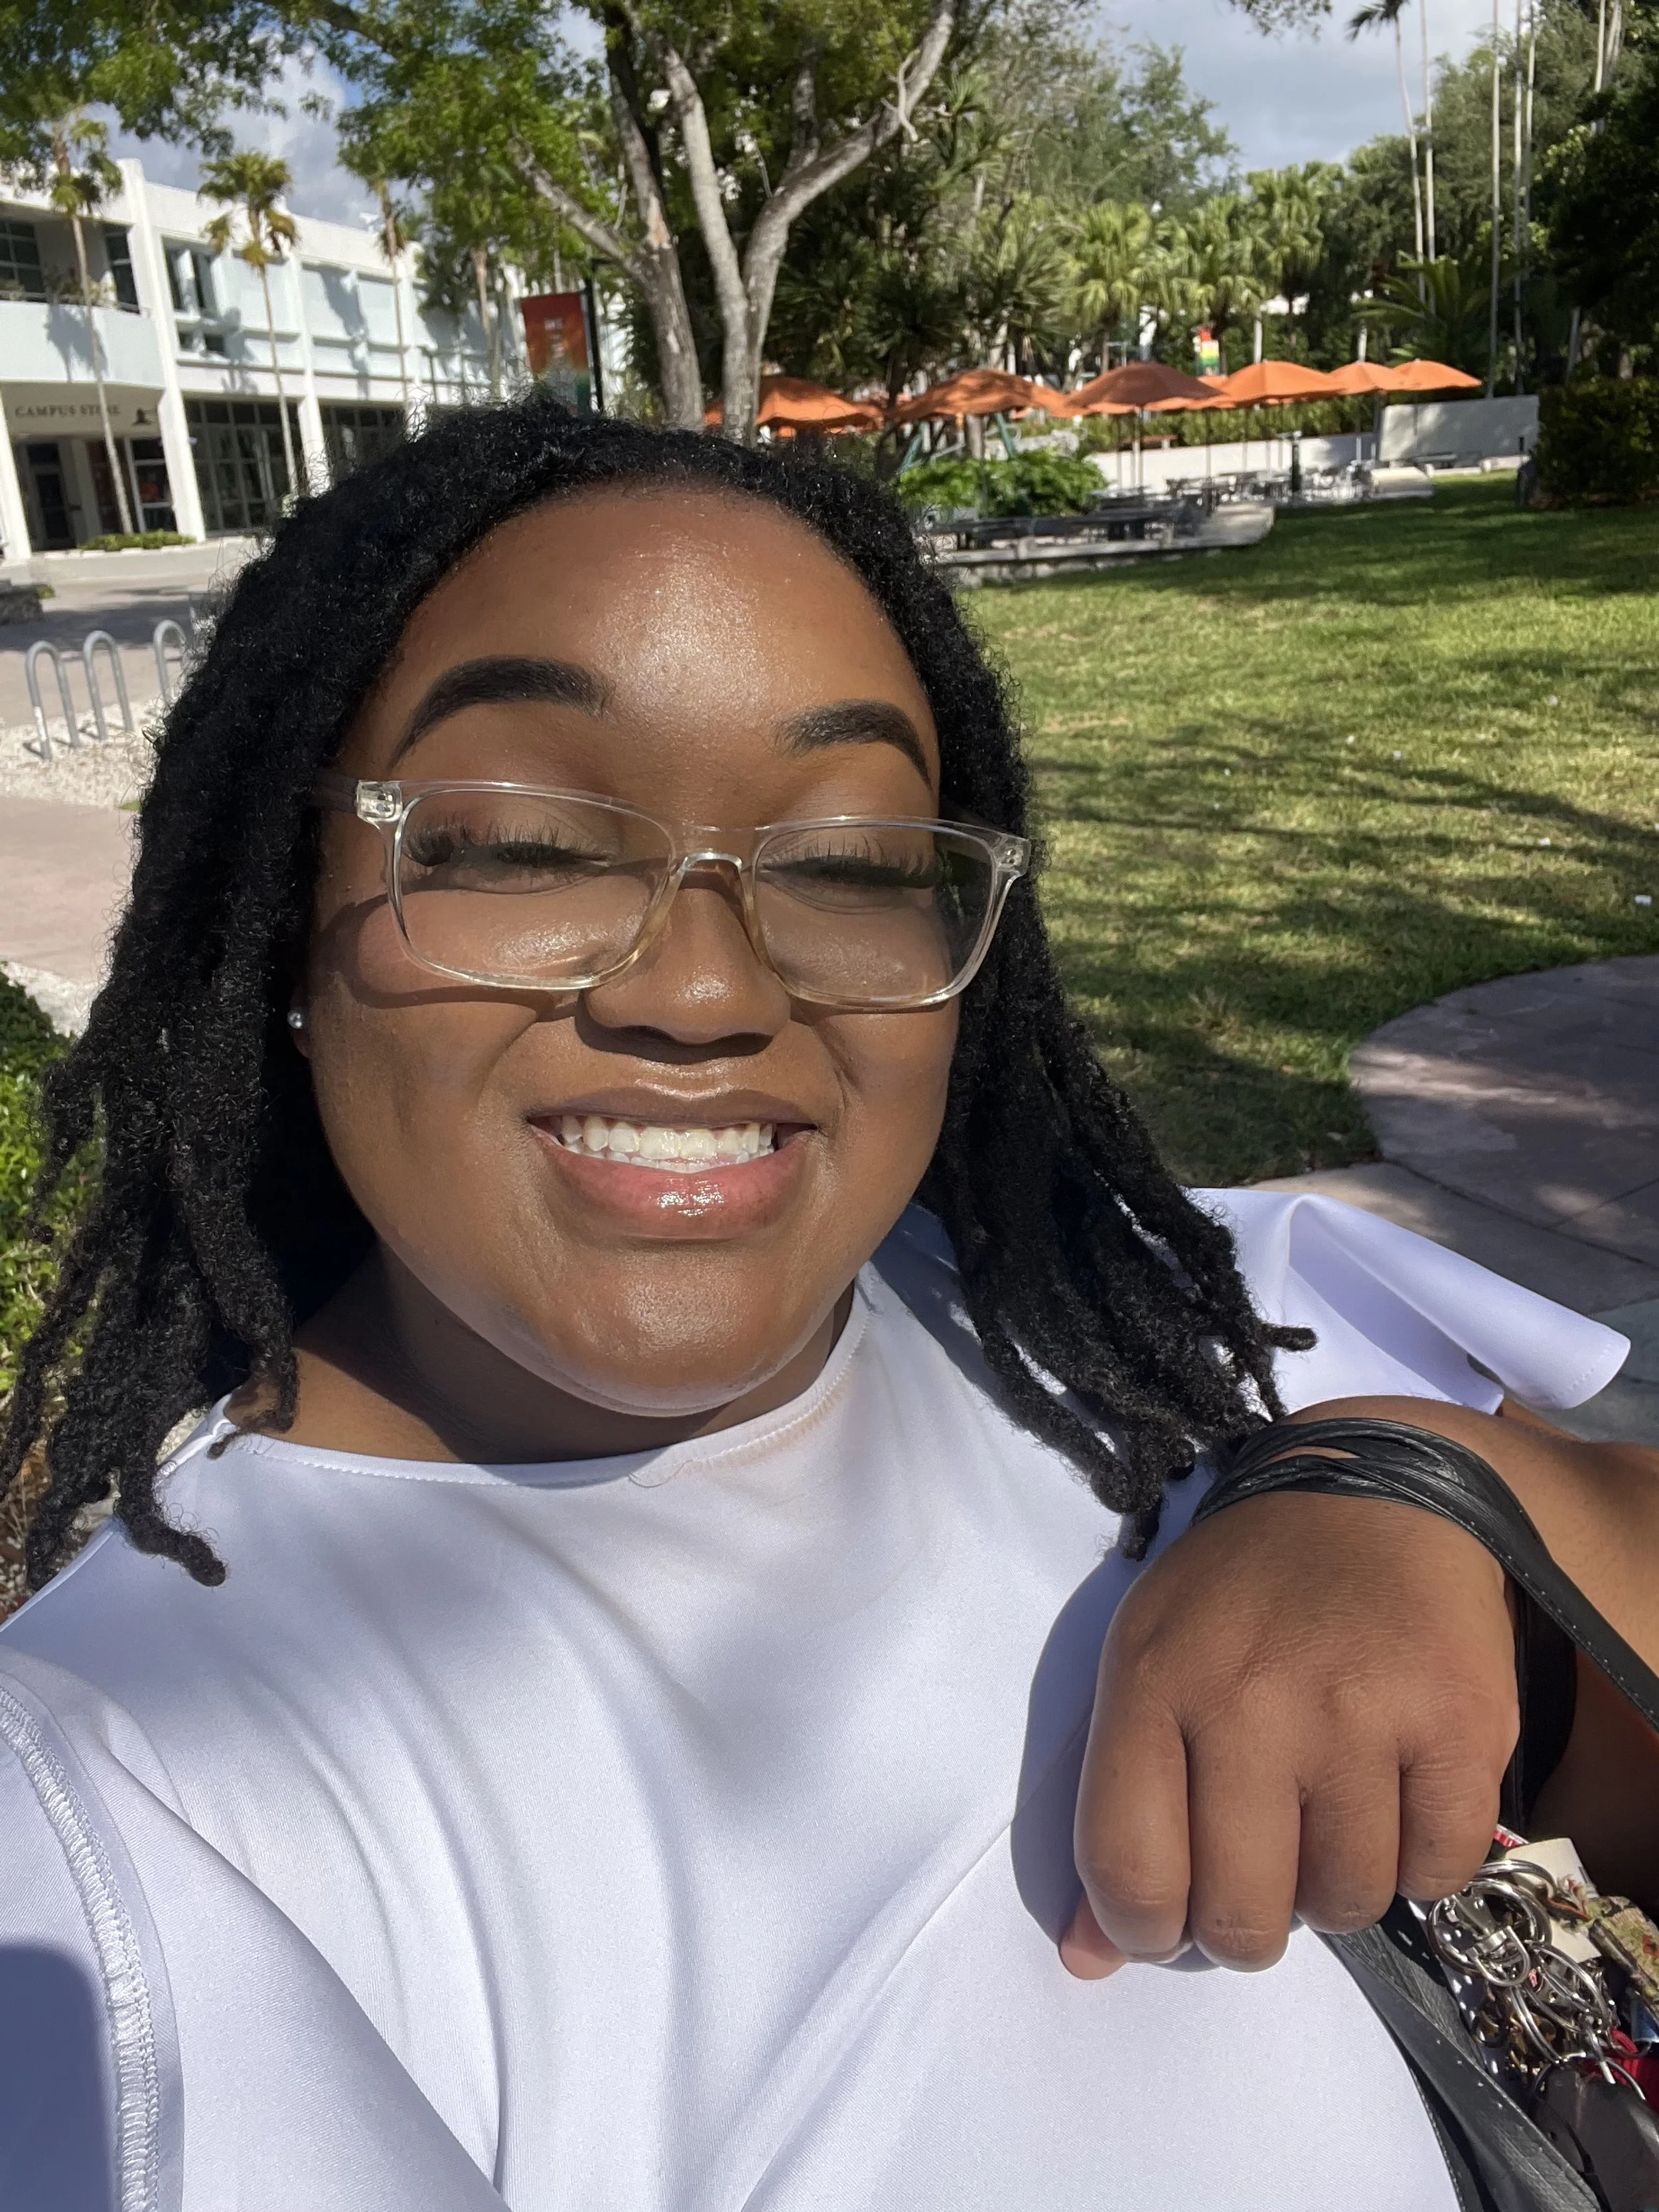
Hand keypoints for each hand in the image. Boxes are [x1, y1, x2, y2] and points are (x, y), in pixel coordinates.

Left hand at [1062, 1479, 1517, 1977]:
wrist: (1371, 1497)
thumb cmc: (1240, 1597)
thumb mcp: (1145, 1668)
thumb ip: (1112, 1817)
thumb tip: (1087, 1964)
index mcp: (1152, 1683)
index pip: (1129, 1873)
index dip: (1148, 1928)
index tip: (1174, 1911)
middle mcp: (1249, 1703)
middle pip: (1241, 1919)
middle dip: (1247, 1923)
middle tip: (1263, 1864)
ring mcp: (1359, 1714)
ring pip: (1345, 1905)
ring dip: (1336, 1883)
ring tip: (1331, 1806)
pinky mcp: (1459, 1722)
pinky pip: (1436, 1873)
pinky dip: (1421, 1857)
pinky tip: (1400, 1790)